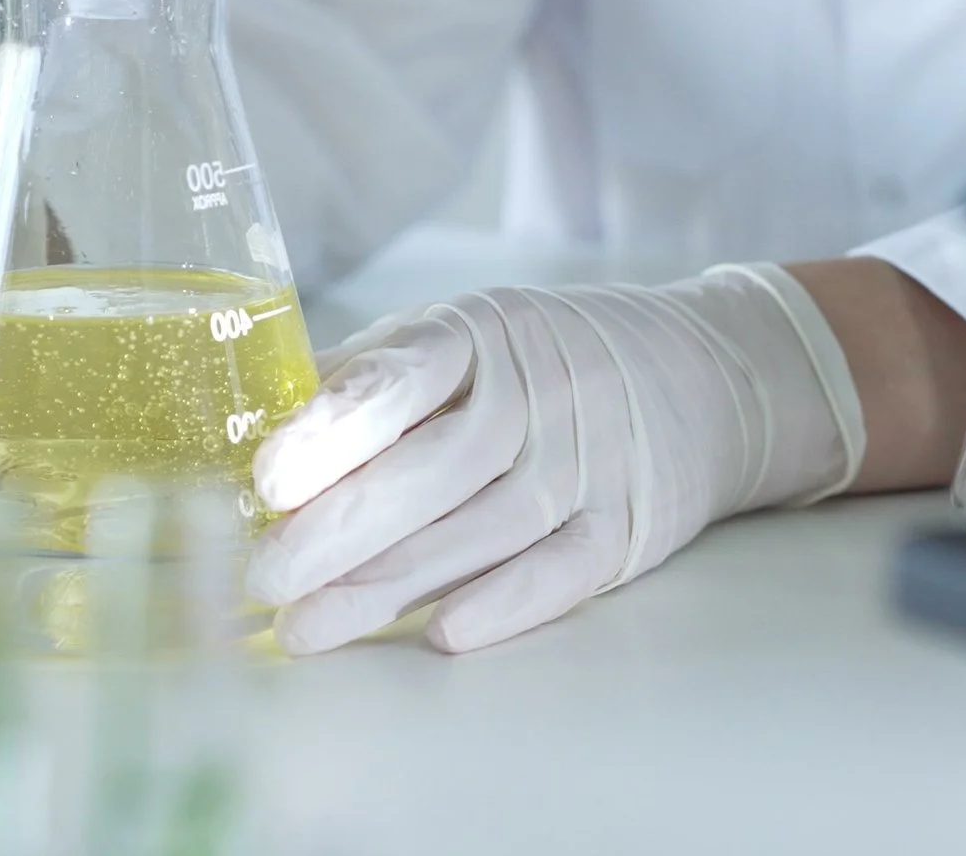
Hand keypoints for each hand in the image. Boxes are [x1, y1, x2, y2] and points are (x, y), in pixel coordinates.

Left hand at [246, 266, 865, 653]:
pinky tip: (437, 634)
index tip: (268, 477)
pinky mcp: (629, 527)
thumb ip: (373, 376)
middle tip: (263, 578)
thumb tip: (260, 432)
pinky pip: (561, 572)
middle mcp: (544, 392)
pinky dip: (503, 603)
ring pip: (483, 532)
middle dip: (339, 530)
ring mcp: (593, 462)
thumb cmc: (549, 359)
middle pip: (434, 469)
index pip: (403, 376)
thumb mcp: (466, 335)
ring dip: (388, 587)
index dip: (333, 428)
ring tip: (305, 627)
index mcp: (486, 332)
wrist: (705, 375)